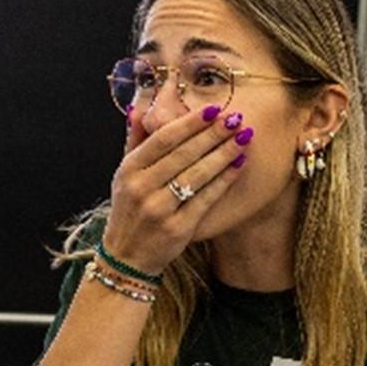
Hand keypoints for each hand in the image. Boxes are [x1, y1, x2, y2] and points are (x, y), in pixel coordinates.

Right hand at [102, 103, 250, 273]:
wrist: (127, 257)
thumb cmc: (129, 210)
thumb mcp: (123, 174)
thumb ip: (134, 141)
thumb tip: (140, 108)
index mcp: (129, 170)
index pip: (163, 139)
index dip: (189, 123)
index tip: (212, 109)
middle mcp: (142, 188)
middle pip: (184, 154)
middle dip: (213, 134)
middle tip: (236, 118)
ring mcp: (160, 210)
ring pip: (197, 175)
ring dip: (224, 153)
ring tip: (244, 136)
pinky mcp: (178, 228)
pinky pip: (206, 199)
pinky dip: (224, 180)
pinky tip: (239, 164)